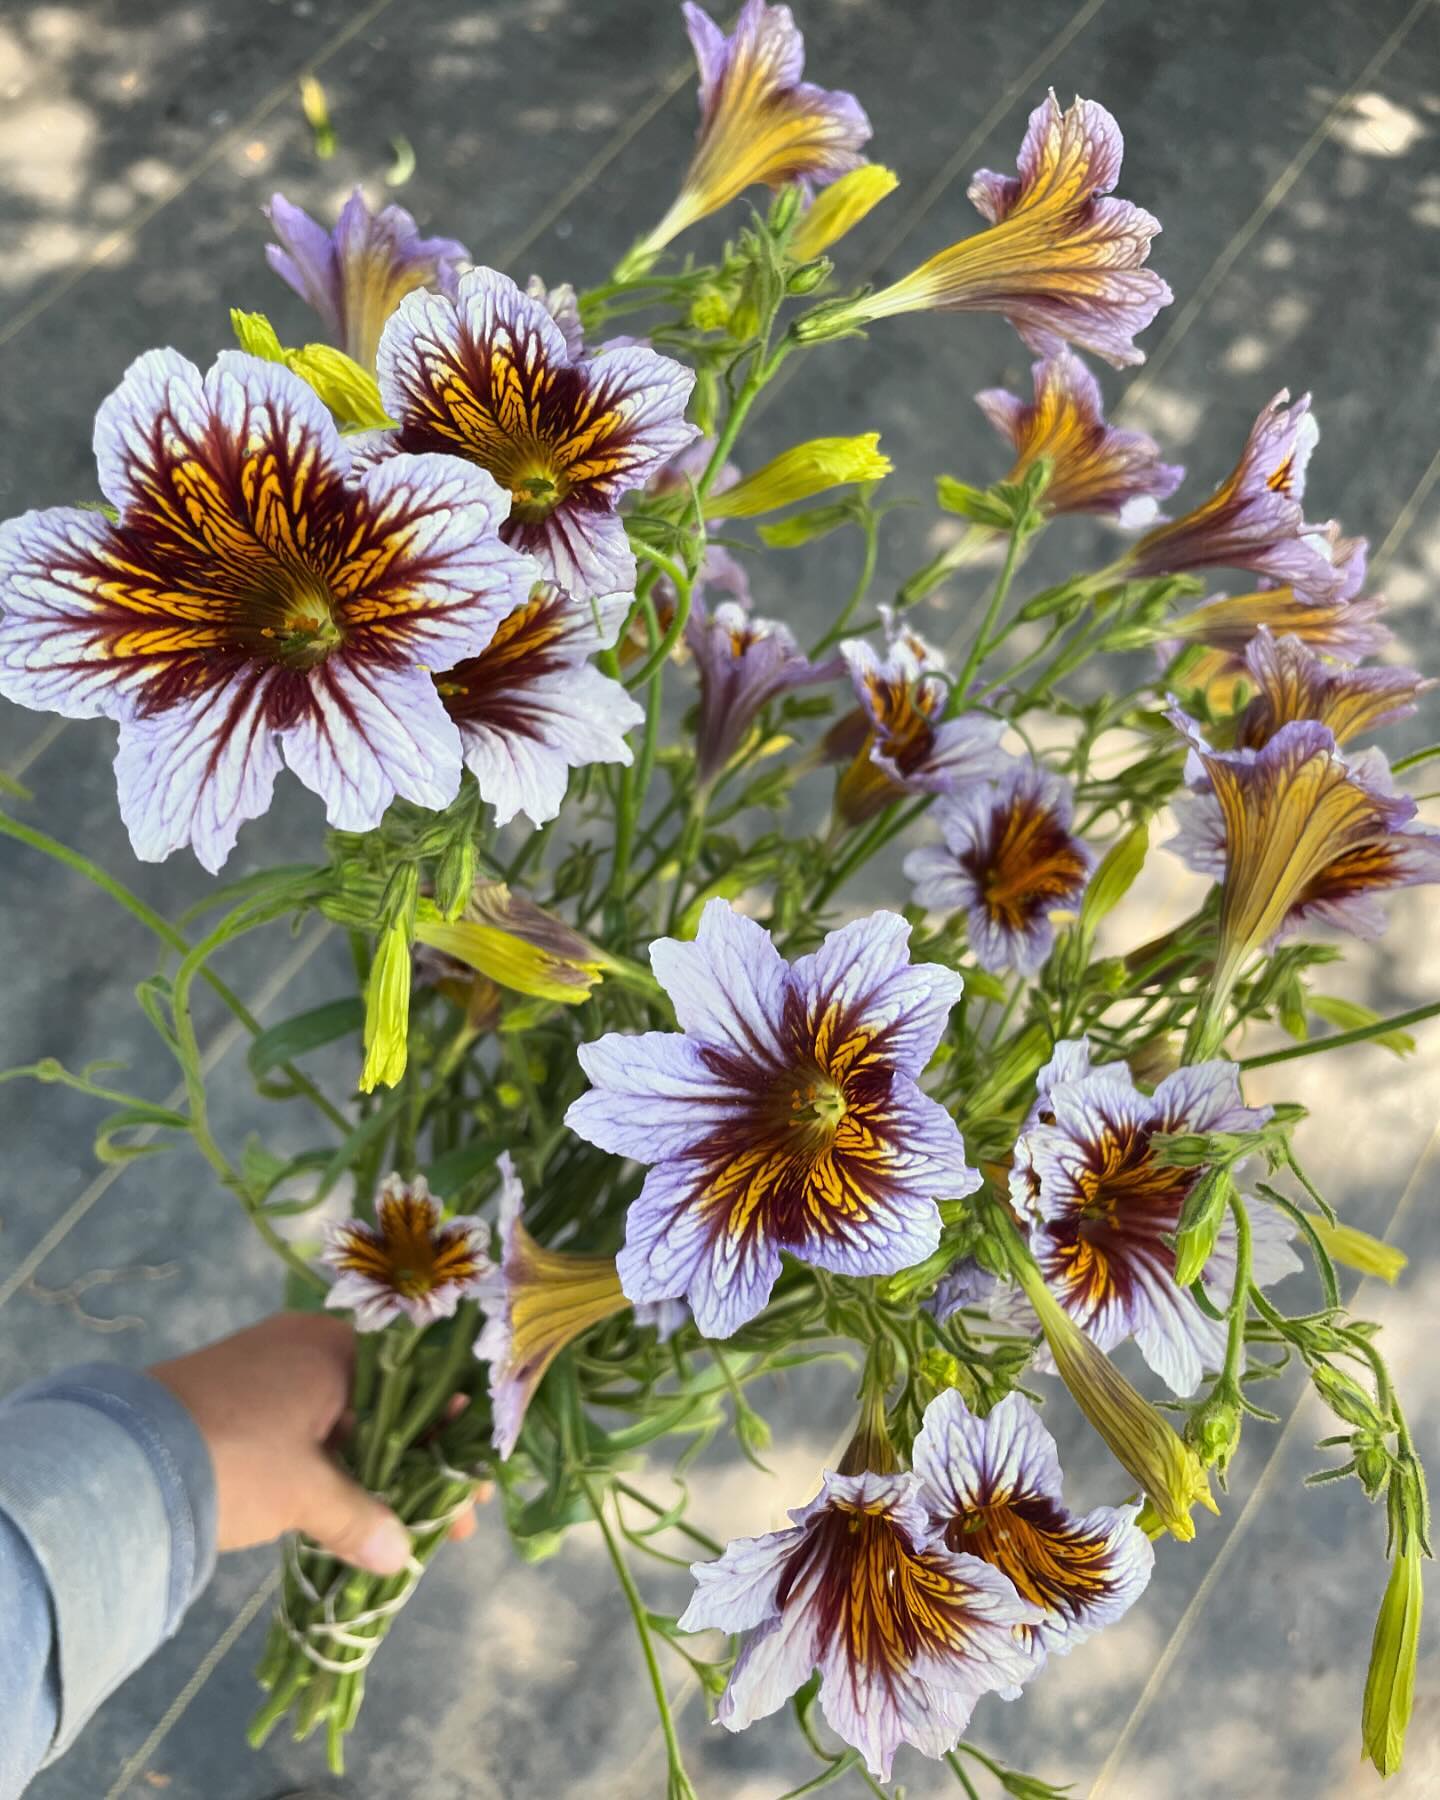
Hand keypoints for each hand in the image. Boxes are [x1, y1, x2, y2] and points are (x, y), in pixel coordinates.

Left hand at [149, 1312, 475, 1576]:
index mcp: (333, 1348)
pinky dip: (331, 1468)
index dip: (452, 1434)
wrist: (118, 1461)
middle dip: (418, 1463)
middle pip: (385, 1404)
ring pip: (345, 1422)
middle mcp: (306, 1348)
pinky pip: (306, 1432)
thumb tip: (399, 1557)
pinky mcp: (236, 1405)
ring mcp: (268, 1375)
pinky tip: (347, 1509)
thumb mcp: (304, 1492)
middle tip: (446, 1518)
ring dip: (375, 1471)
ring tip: (401, 1524)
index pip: (418, 1381)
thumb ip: (359, 1520)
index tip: (471, 1484)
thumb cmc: (233, 1456)